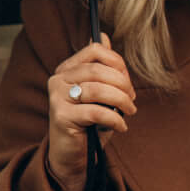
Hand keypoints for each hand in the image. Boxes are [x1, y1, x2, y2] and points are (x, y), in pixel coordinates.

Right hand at [45, 35, 135, 190]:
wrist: (72, 154)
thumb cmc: (89, 121)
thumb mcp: (99, 92)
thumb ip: (102, 67)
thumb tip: (104, 36)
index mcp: (67, 69)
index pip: (95, 50)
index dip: (118, 63)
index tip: (128, 81)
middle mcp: (58, 80)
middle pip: (98, 70)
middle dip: (122, 83)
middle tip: (132, 99)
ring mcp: (57, 98)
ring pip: (98, 89)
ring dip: (122, 101)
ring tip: (129, 111)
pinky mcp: (61, 117)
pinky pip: (96, 111)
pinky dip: (115, 119)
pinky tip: (121, 126)